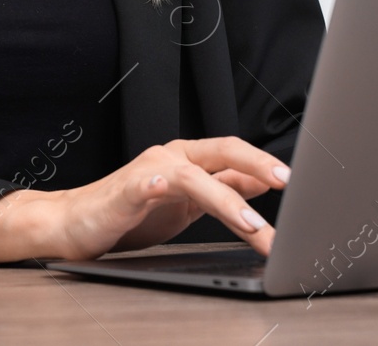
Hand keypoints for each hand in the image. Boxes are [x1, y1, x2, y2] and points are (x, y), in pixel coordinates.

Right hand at [0, 137, 290, 263]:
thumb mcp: (187, 206)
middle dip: (259, 164)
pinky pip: (154, 183)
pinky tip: (175, 192)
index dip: (270, 166)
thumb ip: (221, 191)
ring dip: (229, 201)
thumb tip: (262, 183)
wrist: (71, 225)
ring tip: (253, 227)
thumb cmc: (128, 216)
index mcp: (190, 161)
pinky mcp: (128, 188)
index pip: (237, 156)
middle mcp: (173, 157)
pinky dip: (167, 184)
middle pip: (225, 150)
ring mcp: (150, 169)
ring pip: (198, 174)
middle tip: (288, 183)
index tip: (306, 186)